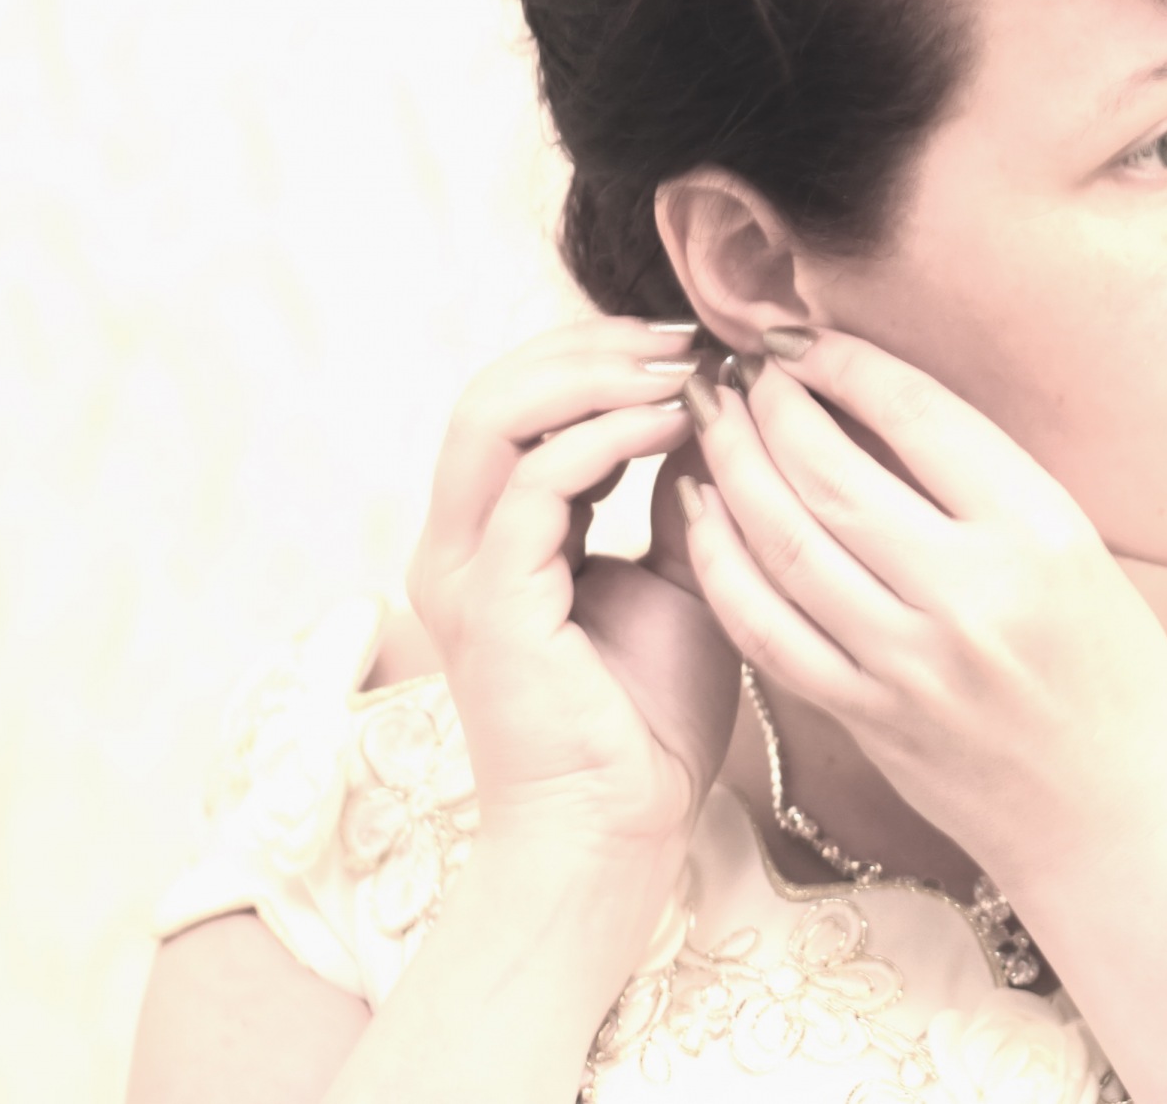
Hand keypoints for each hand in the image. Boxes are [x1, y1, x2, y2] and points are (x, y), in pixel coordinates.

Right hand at [406, 318, 740, 868]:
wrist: (623, 828)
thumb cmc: (651, 719)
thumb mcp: (681, 577)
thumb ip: (675, 495)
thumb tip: (707, 408)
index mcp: (493, 536)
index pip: (517, 402)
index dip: (596, 355)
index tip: (691, 341)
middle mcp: (460, 544)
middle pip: (491, 391)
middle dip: (589, 347)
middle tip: (685, 338)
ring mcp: (465, 572)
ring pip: (494, 419)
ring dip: (594, 377)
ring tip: (681, 370)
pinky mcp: (492, 603)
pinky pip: (533, 485)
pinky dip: (604, 437)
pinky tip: (675, 425)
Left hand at [675, 328, 1166, 892]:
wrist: (1114, 816)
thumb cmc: (1111, 673)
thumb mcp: (1080, 551)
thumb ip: (984, 486)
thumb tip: (875, 404)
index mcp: (1040, 534)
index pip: (919, 416)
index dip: (844, 362)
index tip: (799, 334)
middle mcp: (971, 595)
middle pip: (832, 474)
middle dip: (769, 405)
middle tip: (735, 366)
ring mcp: (909, 663)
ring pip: (785, 543)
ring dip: (732, 467)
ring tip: (709, 417)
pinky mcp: (866, 717)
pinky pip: (766, 627)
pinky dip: (721, 560)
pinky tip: (699, 510)